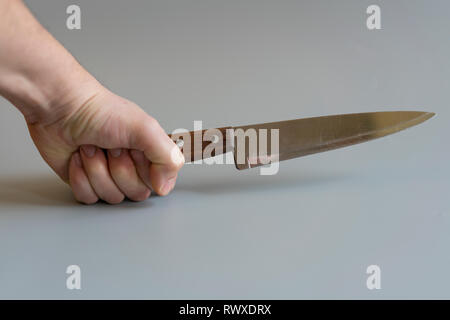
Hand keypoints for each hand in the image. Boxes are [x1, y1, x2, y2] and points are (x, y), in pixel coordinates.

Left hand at [27, 83, 184, 203]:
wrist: (61, 109)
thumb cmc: (100, 111)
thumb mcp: (145, 129)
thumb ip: (168, 157)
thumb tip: (165, 187)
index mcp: (149, 154)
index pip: (158, 183)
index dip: (143, 170)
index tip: (134, 152)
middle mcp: (132, 167)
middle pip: (135, 193)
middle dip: (118, 169)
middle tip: (111, 147)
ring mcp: (108, 176)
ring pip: (111, 196)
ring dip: (97, 170)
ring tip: (93, 148)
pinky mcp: (86, 183)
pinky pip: (89, 198)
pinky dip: (80, 177)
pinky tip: (78, 158)